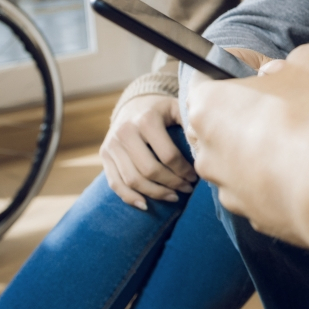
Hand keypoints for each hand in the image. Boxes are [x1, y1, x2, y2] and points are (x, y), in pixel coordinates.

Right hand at [100, 94, 196, 209]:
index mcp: (146, 120)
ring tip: (173, 197)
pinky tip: (145, 204)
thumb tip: (204, 148)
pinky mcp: (104, 155)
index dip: (183, 170)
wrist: (133, 103)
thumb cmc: (162, 109)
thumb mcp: (177, 108)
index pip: (168, 155)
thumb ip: (189, 124)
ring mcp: (112, 145)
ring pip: (132, 180)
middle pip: (149, 170)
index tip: (194, 177)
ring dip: (154, 193)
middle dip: (171, 184)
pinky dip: (129, 197)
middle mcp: (125, 132)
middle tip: (187, 189)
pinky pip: (115, 183)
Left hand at [188, 44, 308, 266]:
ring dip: (262, 156)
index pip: (204, 84)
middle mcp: (206, 151)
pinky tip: (305, 176)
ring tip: (301, 148)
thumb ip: (289, 61)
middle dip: (246, 120)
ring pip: (238, 165)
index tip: (258, 80)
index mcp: (209, 106)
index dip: (232, 78)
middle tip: (286, 112)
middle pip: (220, 127)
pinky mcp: (251, 217)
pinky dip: (278, 186)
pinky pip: (261, 194)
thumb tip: (283, 73)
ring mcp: (227, 188)